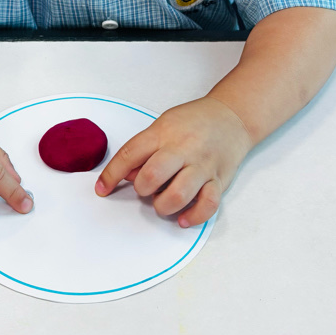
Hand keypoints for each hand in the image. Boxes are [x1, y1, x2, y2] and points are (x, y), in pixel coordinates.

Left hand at [94, 96, 252, 226]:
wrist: (233, 116)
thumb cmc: (195, 121)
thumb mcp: (164, 124)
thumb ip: (145, 148)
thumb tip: (126, 175)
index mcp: (164, 133)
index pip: (130, 154)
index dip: (111, 174)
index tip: (102, 189)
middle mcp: (183, 148)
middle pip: (152, 176)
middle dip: (142, 189)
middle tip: (145, 189)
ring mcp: (203, 165)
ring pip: (178, 194)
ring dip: (163, 206)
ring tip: (163, 203)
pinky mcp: (219, 180)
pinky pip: (207, 205)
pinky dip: (193, 216)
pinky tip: (183, 218)